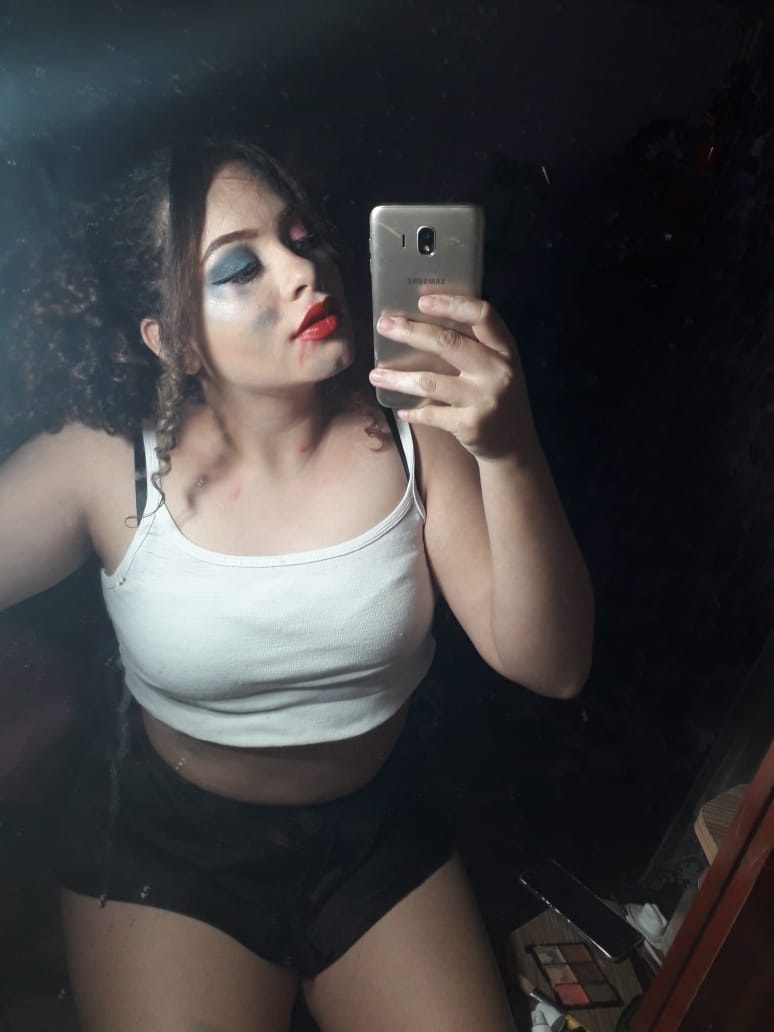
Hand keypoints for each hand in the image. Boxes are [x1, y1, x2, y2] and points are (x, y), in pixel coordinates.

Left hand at [368, 294, 537, 461]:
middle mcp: (497, 371)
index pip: (482, 315)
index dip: (452, 304)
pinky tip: (401, 411)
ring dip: (398, 378)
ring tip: (375, 375)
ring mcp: (484, 399)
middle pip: (448, 344)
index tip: (422, 301)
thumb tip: (425, 322)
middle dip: (410, 332)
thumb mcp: (498, 366)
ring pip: (431, 381)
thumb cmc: (498, 397)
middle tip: (384, 326)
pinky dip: (413, 412)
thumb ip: (475, 346)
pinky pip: (432, 414)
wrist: (516, 445)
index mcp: (504, 350)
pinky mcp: (470, 425)